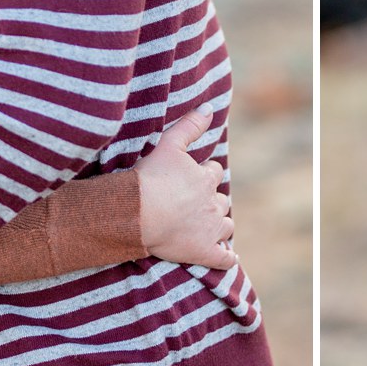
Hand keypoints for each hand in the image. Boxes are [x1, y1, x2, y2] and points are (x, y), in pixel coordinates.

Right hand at [135, 111, 237, 268]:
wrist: (138, 212)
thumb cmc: (151, 177)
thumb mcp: (169, 144)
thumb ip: (190, 125)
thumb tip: (209, 107)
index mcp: (206, 178)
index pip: (214, 172)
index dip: (206, 174)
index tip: (196, 177)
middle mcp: (213, 203)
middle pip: (222, 200)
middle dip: (214, 200)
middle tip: (199, 203)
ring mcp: (210, 230)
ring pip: (226, 226)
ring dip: (221, 225)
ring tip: (212, 227)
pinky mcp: (203, 252)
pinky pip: (223, 258)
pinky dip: (227, 258)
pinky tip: (228, 257)